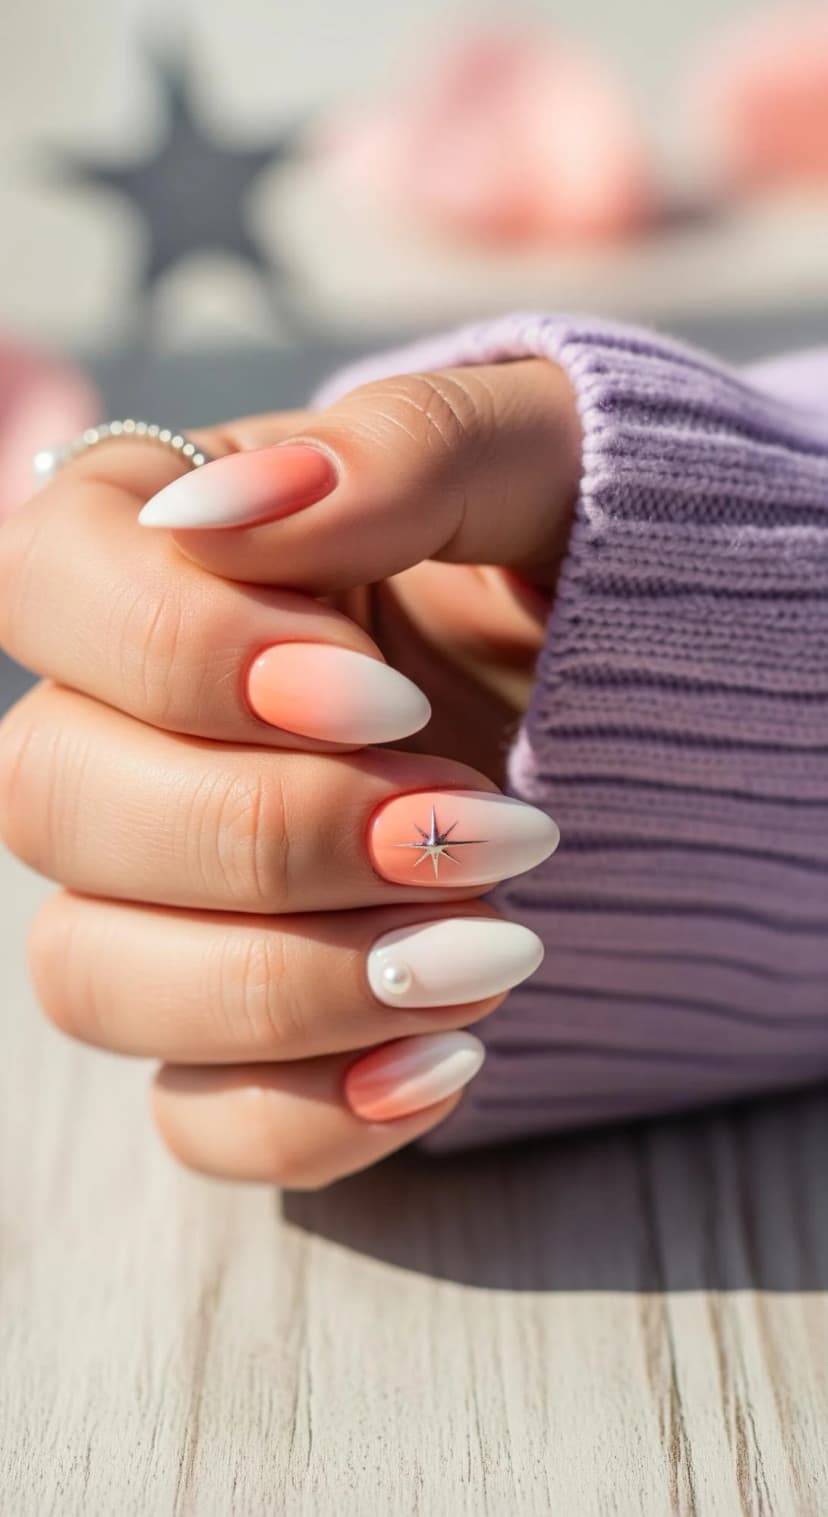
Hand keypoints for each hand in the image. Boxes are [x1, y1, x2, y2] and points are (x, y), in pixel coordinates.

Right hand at [0, 359, 579, 1186]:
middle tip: (467, 827)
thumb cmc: (576, 558)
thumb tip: (225, 511)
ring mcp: (164, 892)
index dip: (182, 655)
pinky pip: (195, 1112)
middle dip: (270, 833)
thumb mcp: (538, 462)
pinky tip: (446, 1060)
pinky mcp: (238, 1024)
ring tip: (488, 952)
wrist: (650, 707)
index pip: (48, 584)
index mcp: (165, 545)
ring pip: (90, 973)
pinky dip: (310, 1112)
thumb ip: (399, 450)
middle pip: (50, 801)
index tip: (375, 694)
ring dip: (285, 983)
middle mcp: (126, 724)